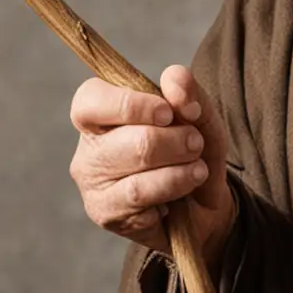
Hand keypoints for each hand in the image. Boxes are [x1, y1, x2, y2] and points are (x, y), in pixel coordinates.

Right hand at [68, 64, 235, 270]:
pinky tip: (182, 190)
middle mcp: (89, 148)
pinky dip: (173, 188)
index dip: (131, 104)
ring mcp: (93, 183)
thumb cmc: (190, 155)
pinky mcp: (105, 213)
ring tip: (198, 169)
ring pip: (135, 169)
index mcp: (101, 115)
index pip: (91, 99)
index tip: (168, 113)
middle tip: (195, 143)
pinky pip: (142, 196)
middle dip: (174, 140)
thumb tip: (173, 79)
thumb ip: (187, 91)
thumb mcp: (200, 117)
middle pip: (128, 138)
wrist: (203, 208)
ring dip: (179, 168)